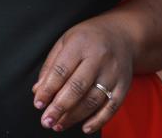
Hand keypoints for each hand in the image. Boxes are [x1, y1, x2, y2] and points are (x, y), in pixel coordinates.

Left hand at [32, 16, 133, 133]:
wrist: (121, 34)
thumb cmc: (87, 38)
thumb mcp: (65, 41)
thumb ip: (51, 65)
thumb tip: (38, 90)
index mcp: (80, 44)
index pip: (61, 70)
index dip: (48, 89)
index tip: (38, 103)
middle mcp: (98, 58)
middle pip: (77, 87)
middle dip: (59, 107)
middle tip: (47, 120)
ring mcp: (113, 73)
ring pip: (92, 100)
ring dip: (74, 117)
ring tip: (59, 125)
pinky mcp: (124, 85)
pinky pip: (112, 107)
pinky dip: (99, 121)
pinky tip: (85, 128)